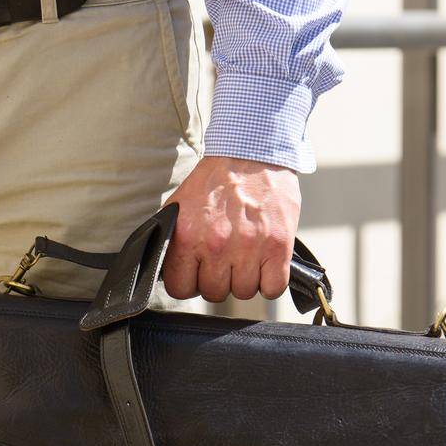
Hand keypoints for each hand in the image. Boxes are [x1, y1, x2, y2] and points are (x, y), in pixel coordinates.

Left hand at [162, 155, 300, 302]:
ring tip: (245, 256)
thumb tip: (167, 272)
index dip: (190, 283)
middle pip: (214, 293)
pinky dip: (270, 281)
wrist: (251, 153)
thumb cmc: (216, 181)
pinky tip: (265, 265)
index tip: (198, 273)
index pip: (181, 289)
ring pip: (243, 292)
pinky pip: (273, 288)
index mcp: (188, 237)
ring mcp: (249, 247)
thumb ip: (172, 241)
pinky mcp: (278, 247)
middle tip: (225, 259)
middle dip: (218, 279)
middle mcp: (217, 245)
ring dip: (245, 279)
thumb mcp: (180, 207)